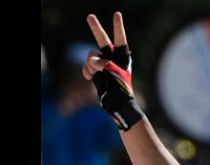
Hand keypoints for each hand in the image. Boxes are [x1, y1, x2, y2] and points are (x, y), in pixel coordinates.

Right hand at [83, 12, 143, 130]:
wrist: (118, 105)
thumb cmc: (121, 88)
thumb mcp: (112, 72)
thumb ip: (102, 63)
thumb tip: (93, 62)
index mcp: (122, 56)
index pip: (120, 38)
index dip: (117, 26)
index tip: (117, 15)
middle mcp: (113, 58)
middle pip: (102, 40)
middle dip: (95, 28)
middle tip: (90, 16)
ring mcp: (104, 64)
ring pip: (91, 55)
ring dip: (90, 63)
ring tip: (96, 73)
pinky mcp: (96, 72)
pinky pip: (87, 66)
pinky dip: (87, 71)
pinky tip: (89, 77)